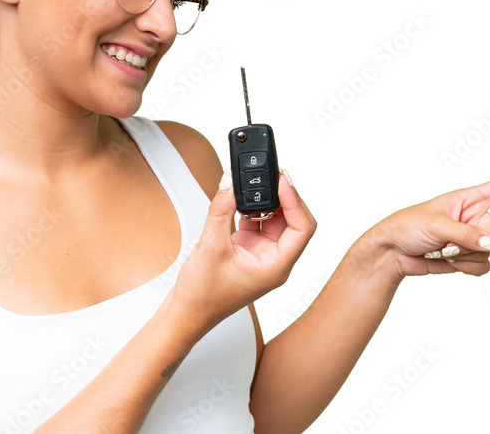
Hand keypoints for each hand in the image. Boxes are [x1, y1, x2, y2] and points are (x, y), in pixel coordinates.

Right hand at [170, 169, 315, 329]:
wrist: (187, 312)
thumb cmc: (202, 294)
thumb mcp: (210, 246)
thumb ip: (222, 210)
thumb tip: (230, 183)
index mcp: (276, 267)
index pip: (302, 228)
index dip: (295, 201)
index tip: (282, 182)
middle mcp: (275, 260)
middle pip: (294, 221)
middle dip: (284, 198)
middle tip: (272, 176)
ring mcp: (264, 255)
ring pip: (277, 220)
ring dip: (268, 202)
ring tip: (255, 185)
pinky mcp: (250, 249)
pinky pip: (259, 222)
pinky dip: (252, 209)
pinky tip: (241, 200)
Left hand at [363, 164, 489, 283]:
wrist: (392, 252)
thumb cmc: (408, 226)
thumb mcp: (436, 225)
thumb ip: (467, 234)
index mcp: (470, 198)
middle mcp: (476, 216)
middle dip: (477, 240)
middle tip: (447, 239)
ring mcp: (474, 238)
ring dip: (464, 255)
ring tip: (439, 248)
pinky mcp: (468, 258)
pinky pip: (483, 268)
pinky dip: (465, 268)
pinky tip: (445, 261)